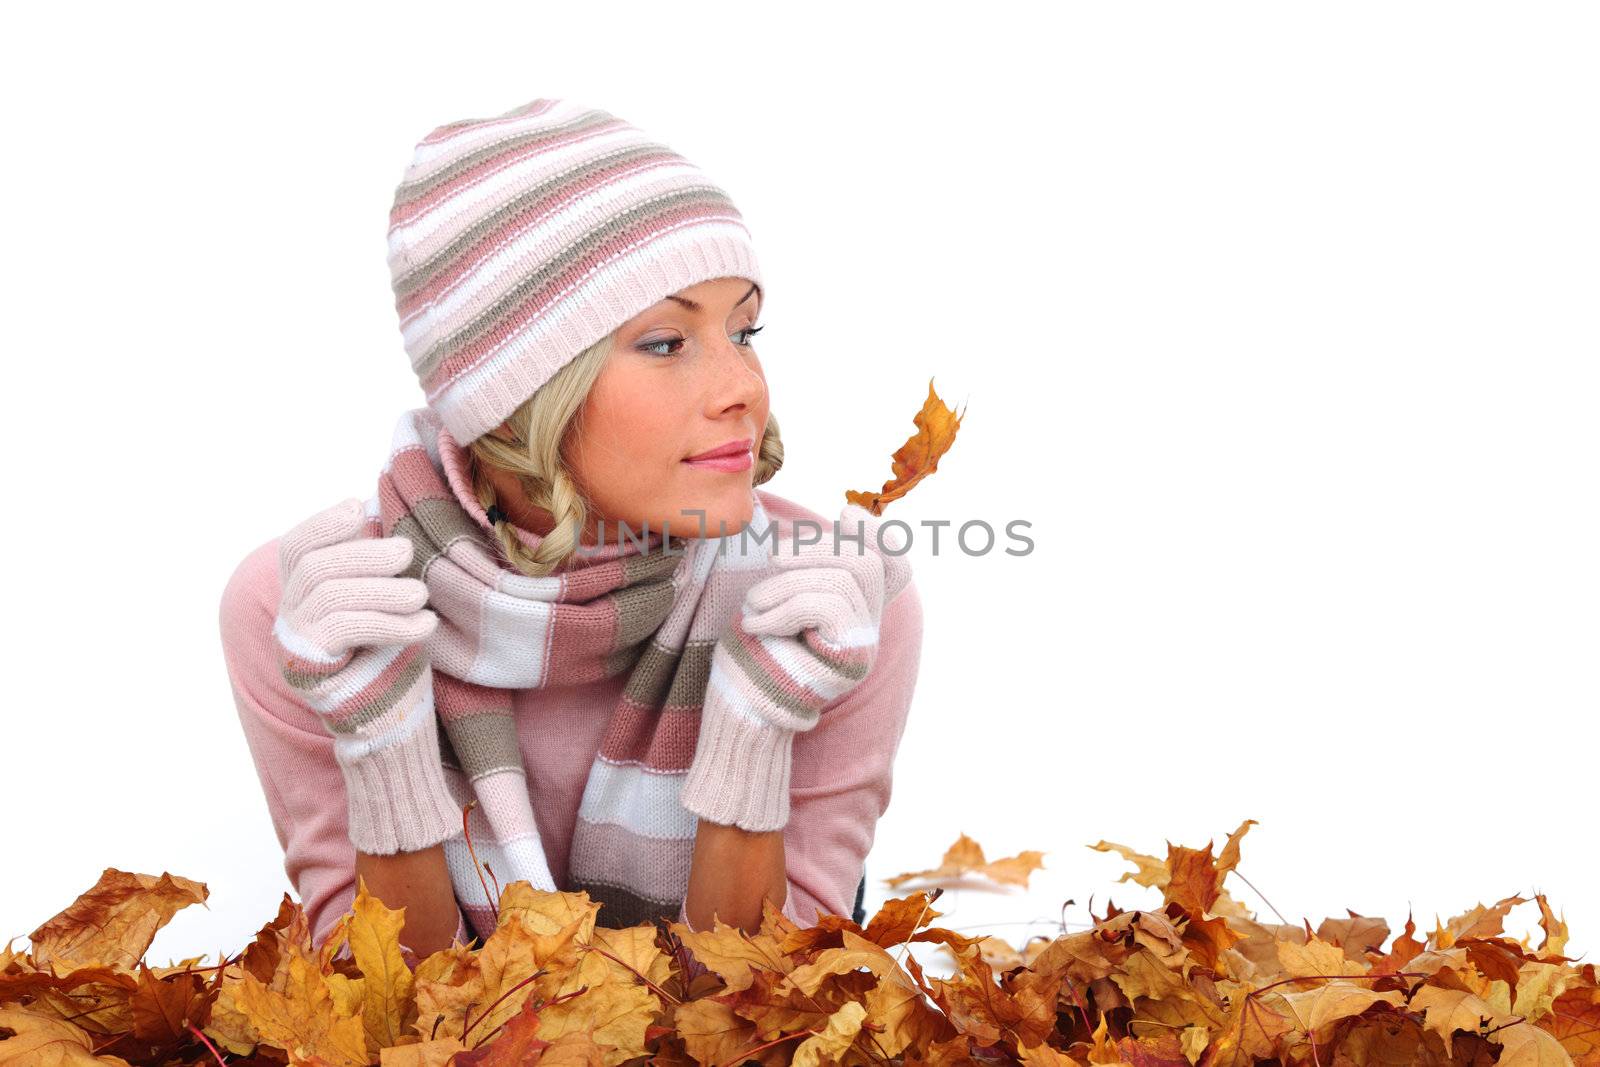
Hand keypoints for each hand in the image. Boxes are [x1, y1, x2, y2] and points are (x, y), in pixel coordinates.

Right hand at [273, 497, 458, 854]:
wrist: (391, 722)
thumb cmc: (391, 654)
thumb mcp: (385, 602)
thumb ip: (376, 567)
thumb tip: (381, 515)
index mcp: (302, 591)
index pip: (298, 546)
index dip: (324, 523)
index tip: (358, 508)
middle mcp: (289, 614)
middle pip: (316, 565)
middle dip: (364, 552)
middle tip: (406, 553)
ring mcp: (294, 641)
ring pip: (330, 593)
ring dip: (382, 589)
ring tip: (422, 596)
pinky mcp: (309, 667)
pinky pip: (345, 628)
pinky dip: (390, 622)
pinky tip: (424, 625)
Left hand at [677, 503, 912, 830]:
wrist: (740, 707)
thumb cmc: (754, 650)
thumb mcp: (781, 593)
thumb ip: (810, 562)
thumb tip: (851, 512)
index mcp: (853, 608)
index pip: (891, 561)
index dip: (877, 533)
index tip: (845, 513)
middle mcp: (868, 626)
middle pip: (864, 560)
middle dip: (815, 548)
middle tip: (771, 561)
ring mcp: (865, 644)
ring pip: (844, 578)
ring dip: (789, 582)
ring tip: (753, 603)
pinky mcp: (852, 658)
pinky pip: (828, 605)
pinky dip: (785, 606)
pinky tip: (757, 621)